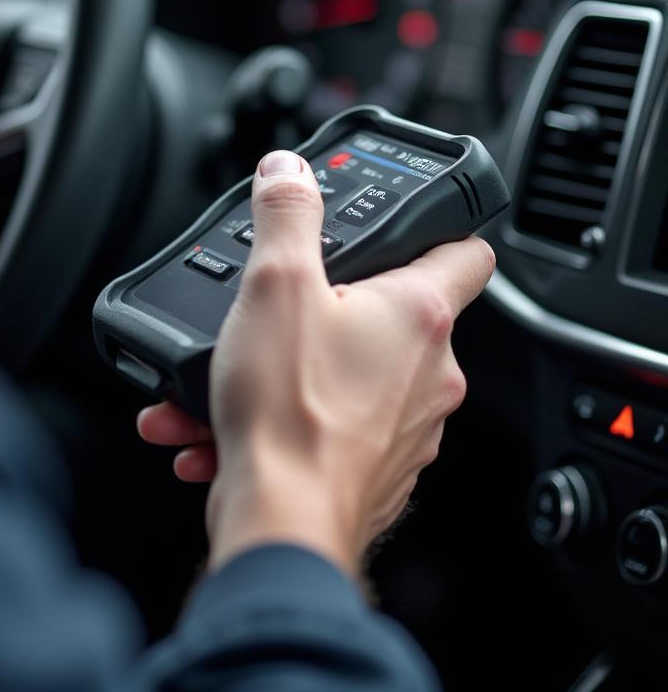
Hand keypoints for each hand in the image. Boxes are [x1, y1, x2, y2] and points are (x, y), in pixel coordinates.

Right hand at [139, 150, 494, 576]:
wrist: (281, 521)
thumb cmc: (291, 411)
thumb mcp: (275, 284)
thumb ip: (285, 214)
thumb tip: (289, 171)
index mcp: (420, 315)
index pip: (467, 251)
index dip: (439, 229)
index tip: (407, 228)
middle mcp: (429, 373)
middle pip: (391, 315)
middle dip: (327, 309)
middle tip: (279, 309)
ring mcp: (407, 426)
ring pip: (348, 376)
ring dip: (288, 368)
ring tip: (232, 375)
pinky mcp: (375, 467)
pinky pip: (328, 424)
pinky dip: (283, 417)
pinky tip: (224, 422)